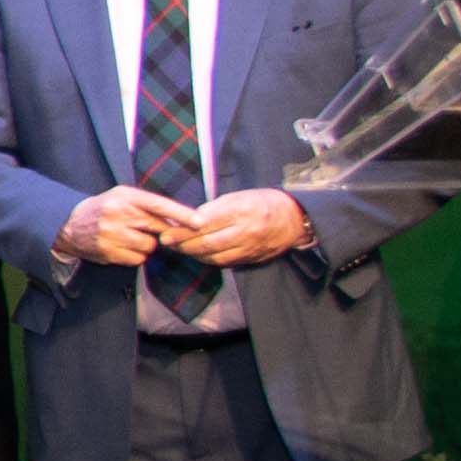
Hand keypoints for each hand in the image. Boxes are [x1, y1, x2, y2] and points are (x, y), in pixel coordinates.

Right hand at [59, 184, 197, 268]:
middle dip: (162, 232)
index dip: (181, 214)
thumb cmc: (104, 209)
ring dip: (146, 245)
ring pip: (149, 246)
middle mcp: (118, 213)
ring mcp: (112, 234)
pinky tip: (121, 247)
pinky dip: (135, 255)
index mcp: (125, 196)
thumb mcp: (123, 197)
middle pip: (158, 228)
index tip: (200, 222)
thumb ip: (149, 206)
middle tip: (153, 231)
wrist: (68, 224)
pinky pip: (137, 259)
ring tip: (129, 237)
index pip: (159, 204)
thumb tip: (182, 221)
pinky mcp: (108, 251)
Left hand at [175, 185, 316, 268]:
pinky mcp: (253, 258)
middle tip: (167, 242)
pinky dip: (209, 260)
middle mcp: (246, 232)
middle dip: (184, 245)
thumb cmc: (261, 202)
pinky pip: (226, 263)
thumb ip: (212, 209)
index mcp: (241, 211)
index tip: (166, 233)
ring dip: (194, 254)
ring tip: (179, 248)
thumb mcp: (237, 197)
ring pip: (215, 257)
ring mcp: (250, 248)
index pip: (205, 224)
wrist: (294, 218)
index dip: (183, 231)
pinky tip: (198, 254)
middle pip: (208, 243)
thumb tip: (187, 219)